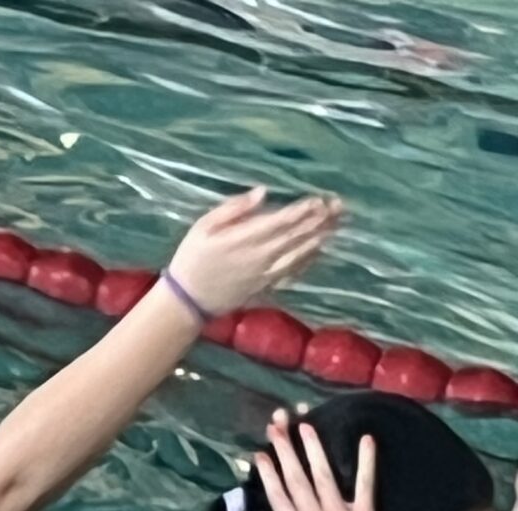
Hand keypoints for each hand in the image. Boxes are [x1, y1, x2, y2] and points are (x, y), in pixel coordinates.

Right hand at [167, 185, 341, 317]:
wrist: (187, 302)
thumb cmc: (192, 259)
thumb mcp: (203, 227)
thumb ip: (233, 209)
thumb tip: (262, 193)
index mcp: (244, 239)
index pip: (281, 222)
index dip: (302, 210)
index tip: (319, 198)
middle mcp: (260, 257)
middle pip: (296, 236)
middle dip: (319, 221)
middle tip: (339, 206)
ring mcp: (264, 274)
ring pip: (299, 254)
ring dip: (319, 239)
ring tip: (337, 225)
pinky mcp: (265, 286)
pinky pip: (292, 272)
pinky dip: (307, 261)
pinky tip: (319, 250)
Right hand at [248, 409, 385, 510]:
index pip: (277, 497)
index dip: (268, 474)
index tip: (261, 455)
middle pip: (295, 480)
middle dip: (285, 452)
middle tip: (277, 427)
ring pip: (322, 477)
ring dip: (313, 450)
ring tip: (306, 427)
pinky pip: (364, 485)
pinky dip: (366, 462)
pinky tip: (366, 440)